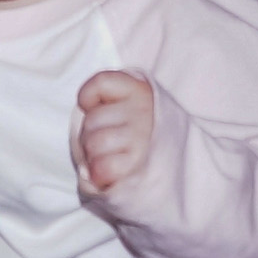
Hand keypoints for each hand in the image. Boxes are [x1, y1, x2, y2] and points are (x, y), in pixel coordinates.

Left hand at [73, 70, 154, 192]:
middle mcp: (143, 110)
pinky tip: (111, 173)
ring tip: (111, 158)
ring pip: (94, 144)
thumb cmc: (136, 137)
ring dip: (94, 157)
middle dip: (90, 136)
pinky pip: (102, 167)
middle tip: (109, 143)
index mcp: (139, 90)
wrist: (174, 172)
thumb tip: (84, 111)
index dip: (88, 99)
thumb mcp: (126, 107)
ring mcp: (141, 136)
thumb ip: (105, 102)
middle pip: (91, 120)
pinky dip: (99, 175)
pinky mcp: (137, 163)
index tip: (96, 109)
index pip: (100, 83)